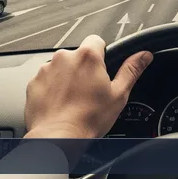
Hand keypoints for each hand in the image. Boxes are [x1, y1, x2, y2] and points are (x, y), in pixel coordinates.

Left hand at [24, 35, 152, 140]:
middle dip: (84, 69)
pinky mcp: (34, 82)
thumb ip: (131, 70)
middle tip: (90, 90)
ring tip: (74, 100)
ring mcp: (46, 69)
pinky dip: (52, 89)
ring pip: (61, 67)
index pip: (97, 40)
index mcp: (88, 57)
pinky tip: (60, 104)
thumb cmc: (87, 119)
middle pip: (78, 56)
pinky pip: (46, 80)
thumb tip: (144, 56)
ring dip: (67, 78)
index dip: (101, 54)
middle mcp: (65, 58)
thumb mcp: (119, 94)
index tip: (102, 68)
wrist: (58, 138)